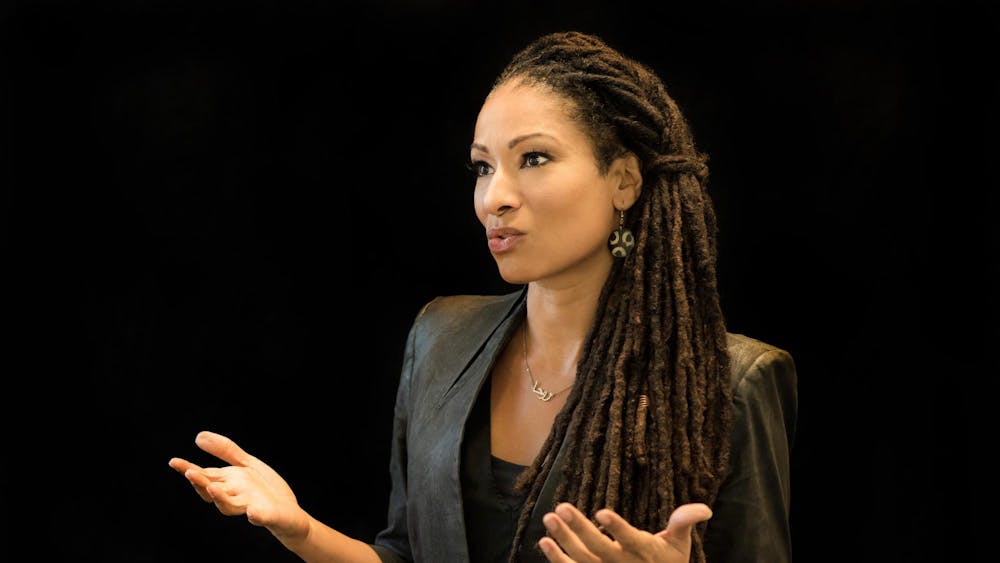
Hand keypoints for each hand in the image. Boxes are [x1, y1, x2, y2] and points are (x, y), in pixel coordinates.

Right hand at [168, 431, 309, 541]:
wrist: (290, 513)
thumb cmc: (264, 489)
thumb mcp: (246, 465)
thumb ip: (225, 451)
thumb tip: (198, 436)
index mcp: (228, 482)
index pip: (205, 476)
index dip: (189, 469)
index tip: (174, 461)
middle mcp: (234, 495)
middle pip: (212, 491)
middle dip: (200, 483)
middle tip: (190, 473)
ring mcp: (249, 506)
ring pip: (229, 506)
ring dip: (220, 498)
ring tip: (213, 487)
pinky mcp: (267, 516)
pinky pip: (260, 517)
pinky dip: (255, 515)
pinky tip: (252, 512)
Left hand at [538, 501, 711, 561]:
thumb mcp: (679, 545)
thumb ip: (683, 523)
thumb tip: (704, 508)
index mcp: (646, 553)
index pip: (631, 540)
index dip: (617, 528)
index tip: (602, 512)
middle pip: (599, 550)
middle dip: (580, 530)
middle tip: (562, 507)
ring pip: (582, 560)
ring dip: (564, 540)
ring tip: (549, 519)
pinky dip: (557, 559)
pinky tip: (544, 542)